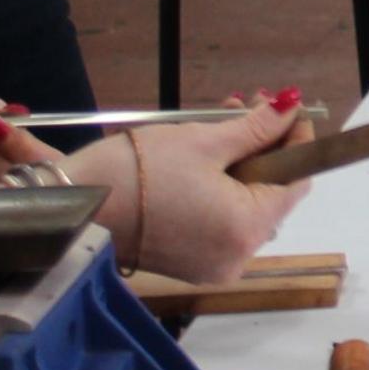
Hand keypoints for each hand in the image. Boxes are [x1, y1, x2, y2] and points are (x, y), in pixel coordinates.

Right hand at [80, 97, 312, 285]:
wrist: (73, 209)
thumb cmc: (136, 171)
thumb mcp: (202, 141)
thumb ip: (255, 127)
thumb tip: (291, 106)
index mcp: (247, 229)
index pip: (295, 182)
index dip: (295, 142)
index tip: (286, 110)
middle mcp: (238, 257)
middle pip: (270, 194)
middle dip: (262, 146)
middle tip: (247, 105)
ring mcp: (214, 264)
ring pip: (244, 205)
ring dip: (239, 163)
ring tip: (222, 121)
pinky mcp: (190, 263)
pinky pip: (220, 221)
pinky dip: (220, 189)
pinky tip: (205, 156)